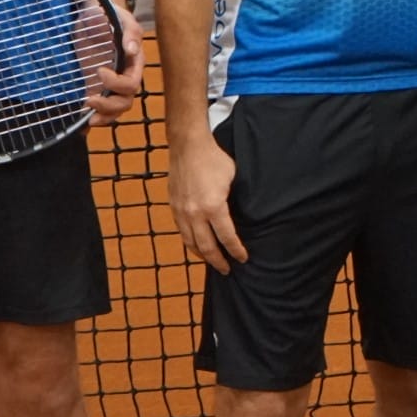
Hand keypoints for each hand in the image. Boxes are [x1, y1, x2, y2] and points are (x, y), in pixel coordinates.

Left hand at [82, 0, 144, 122]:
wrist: (93, 14)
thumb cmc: (109, 14)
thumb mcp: (120, 17)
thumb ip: (129, 32)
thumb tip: (132, 50)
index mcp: (133, 63)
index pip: (131, 84)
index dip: (116, 84)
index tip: (99, 71)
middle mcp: (124, 76)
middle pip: (125, 102)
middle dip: (108, 106)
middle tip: (88, 99)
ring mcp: (110, 84)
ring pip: (115, 110)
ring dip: (103, 116)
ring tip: (88, 117)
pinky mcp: (95, 86)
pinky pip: (100, 108)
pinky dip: (92, 118)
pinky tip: (80, 125)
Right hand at [167, 137, 247, 272]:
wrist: (188, 146)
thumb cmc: (214, 159)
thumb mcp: (233, 180)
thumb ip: (234, 201)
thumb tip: (239, 216)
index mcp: (213, 207)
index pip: (227, 238)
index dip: (236, 250)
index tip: (243, 258)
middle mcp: (195, 214)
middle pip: (207, 247)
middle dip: (218, 261)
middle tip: (228, 270)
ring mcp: (182, 211)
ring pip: (190, 243)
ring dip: (202, 255)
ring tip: (212, 262)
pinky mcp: (174, 207)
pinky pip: (182, 232)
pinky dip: (190, 242)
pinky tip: (197, 245)